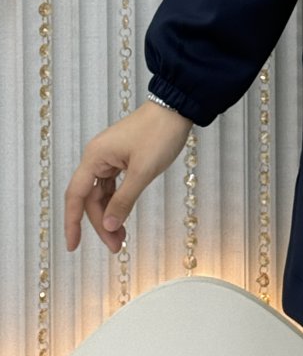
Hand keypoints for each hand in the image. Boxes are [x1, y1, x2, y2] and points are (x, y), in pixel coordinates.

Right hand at [64, 101, 192, 253]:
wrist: (178, 108)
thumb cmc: (160, 134)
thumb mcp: (143, 171)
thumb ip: (123, 200)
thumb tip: (108, 226)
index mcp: (95, 157)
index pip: (76, 196)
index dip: (72, 223)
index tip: (73, 246)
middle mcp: (97, 157)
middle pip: (91, 198)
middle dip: (101, 223)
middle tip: (116, 246)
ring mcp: (109, 157)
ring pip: (102, 194)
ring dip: (110, 215)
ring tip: (121, 238)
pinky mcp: (122, 157)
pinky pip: (113, 185)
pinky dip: (118, 202)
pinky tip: (123, 217)